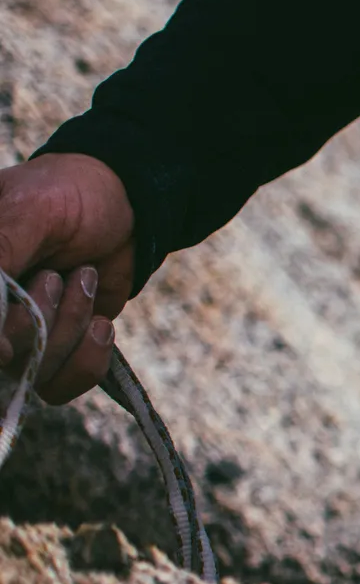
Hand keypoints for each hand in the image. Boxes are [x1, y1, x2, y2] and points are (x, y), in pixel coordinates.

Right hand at [0, 153, 136, 401]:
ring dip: (69, 326)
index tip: (11, 344)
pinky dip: (88, 358)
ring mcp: (13, 336)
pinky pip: (59, 387)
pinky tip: (101, 322)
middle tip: (57, 274)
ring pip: (31, 374)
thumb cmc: (67, 196)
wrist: (124, 205)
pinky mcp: (50, 352)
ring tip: (82, 279)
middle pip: (2, 359)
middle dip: (39, 319)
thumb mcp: (29, 211)